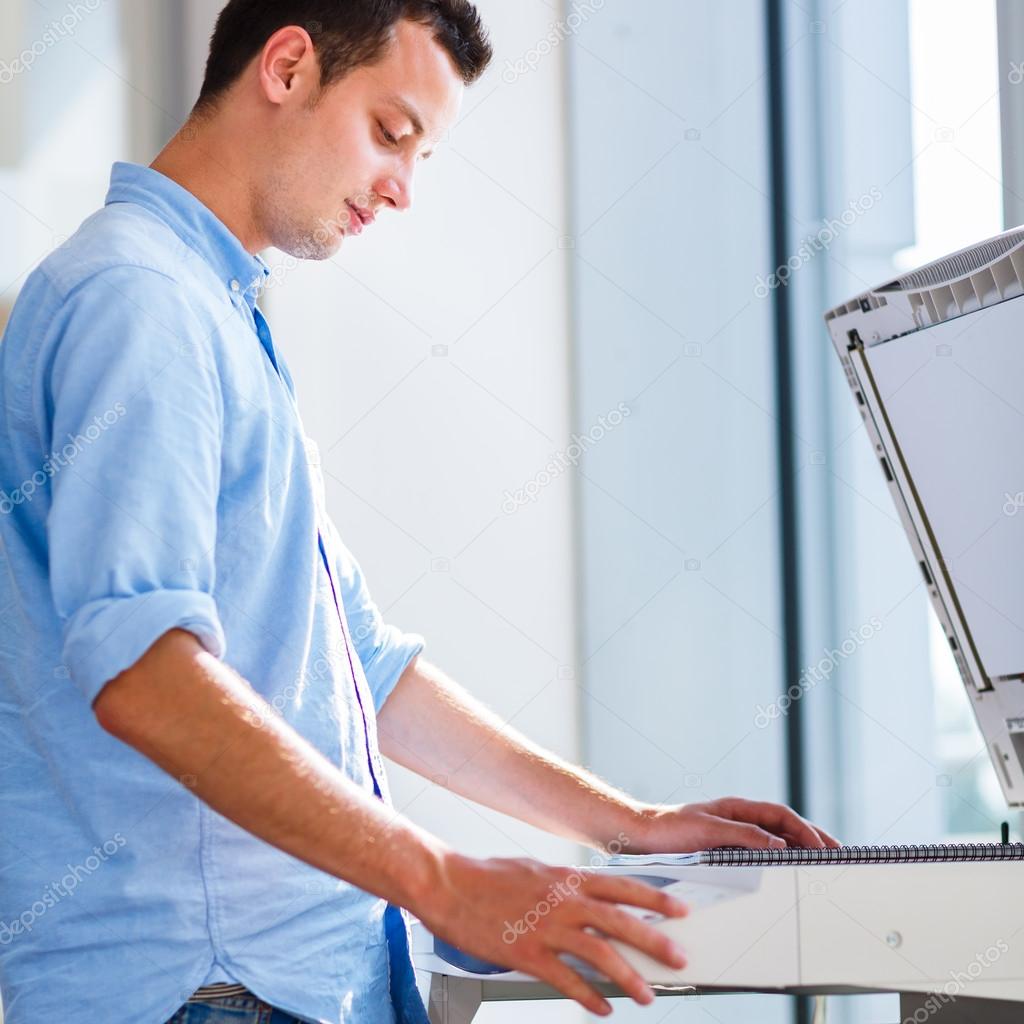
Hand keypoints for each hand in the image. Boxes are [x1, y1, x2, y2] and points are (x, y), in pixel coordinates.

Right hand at [416, 852, 689, 1016]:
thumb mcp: (535, 869)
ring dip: (627, 978)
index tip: (680, 911)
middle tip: (679, 958)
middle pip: (620, 921)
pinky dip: (588, 997)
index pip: (622, 887)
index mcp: (566, 878)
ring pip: (599, 954)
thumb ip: (565, 884)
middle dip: (654, 941)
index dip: (655, 900)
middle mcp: (562, 901)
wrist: (449, 885)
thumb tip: (590, 894)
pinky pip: (566, 980)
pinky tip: (602, 1008)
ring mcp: (545, 928)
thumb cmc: (489, 876)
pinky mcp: (526, 954)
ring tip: (647, 995)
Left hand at [629, 797, 840, 852]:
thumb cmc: (668, 830)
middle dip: (813, 837)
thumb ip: (744, 836)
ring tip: (823, 862)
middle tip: (839, 853)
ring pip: (776, 838)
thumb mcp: (707, 831)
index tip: (823, 847)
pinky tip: (790, 870)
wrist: (639, 836)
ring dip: (800, 848)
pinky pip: (761, 851)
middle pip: (784, 825)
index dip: (805, 831)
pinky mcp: (725, 848)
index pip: (781, 815)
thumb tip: (781, 845)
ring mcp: (733, 832)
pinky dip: (781, 858)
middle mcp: (738, 817)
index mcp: (737, 808)